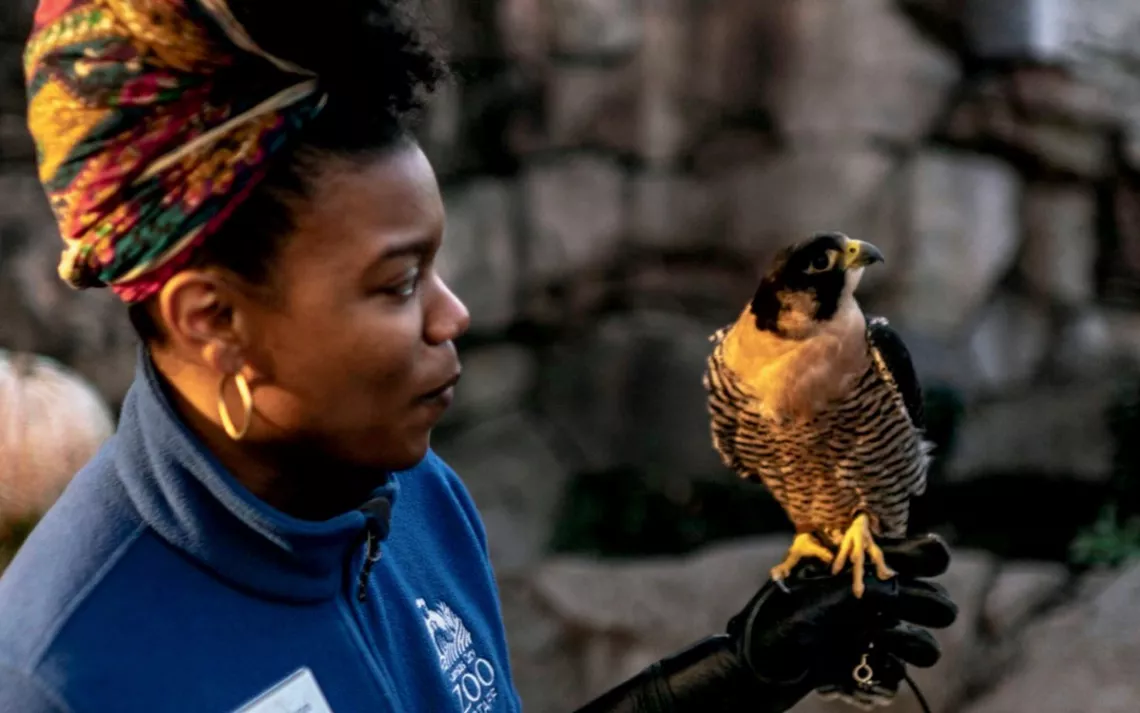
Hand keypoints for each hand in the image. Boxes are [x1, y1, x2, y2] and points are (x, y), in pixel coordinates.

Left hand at [726, 534, 957, 706]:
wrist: (751, 668)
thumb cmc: (775, 620)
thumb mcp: (818, 595)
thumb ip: (865, 585)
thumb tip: (905, 579)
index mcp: (863, 570)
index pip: (921, 553)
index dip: (928, 555)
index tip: (915, 564)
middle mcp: (875, 601)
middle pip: (937, 601)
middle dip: (928, 605)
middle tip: (894, 611)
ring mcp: (873, 636)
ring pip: (926, 646)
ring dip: (912, 644)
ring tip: (878, 641)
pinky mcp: (866, 669)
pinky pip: (898, 678)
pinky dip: (885, 677)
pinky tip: (857, 671)